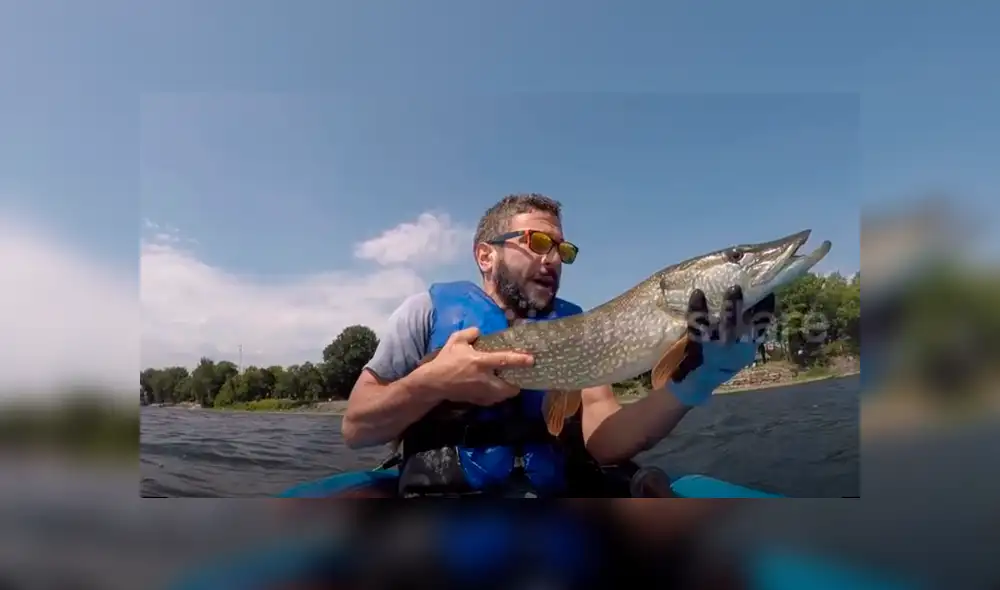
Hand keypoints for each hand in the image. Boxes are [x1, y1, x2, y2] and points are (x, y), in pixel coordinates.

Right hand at [417, 326, 534, 405]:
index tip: (532, 360)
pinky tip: (494, 390)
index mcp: (479, 362)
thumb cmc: (445, 360)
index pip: (504, 360)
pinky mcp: (476, 400)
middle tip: (519, 377)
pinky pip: (492, 401)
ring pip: (502, 396)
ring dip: (507, 391)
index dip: (519, 360)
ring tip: (508, 383)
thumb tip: (479, 332)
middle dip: (517, 384)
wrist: (433, 383)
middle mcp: (483, 379)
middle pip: (508, 387)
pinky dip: (496, 396)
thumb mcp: (455, 340)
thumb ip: (469, 333)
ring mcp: (480, 392)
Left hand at [668, 286, 774, 406]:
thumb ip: (742, 333)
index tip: (769, 292)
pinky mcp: (697, 348)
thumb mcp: (735, 352)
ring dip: (729, 307)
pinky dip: (698, 309)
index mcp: (745, 350)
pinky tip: (698, 295)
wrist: (692, 386)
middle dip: (745, 307)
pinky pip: (698, 327)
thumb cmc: (715, 363)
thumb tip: (747, 301)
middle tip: (743, 286)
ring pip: (725, 326)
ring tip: (732, 289)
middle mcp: (734, 350)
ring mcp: (716, 350)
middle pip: (744, 325)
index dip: (766, 311)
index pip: (761, 329)